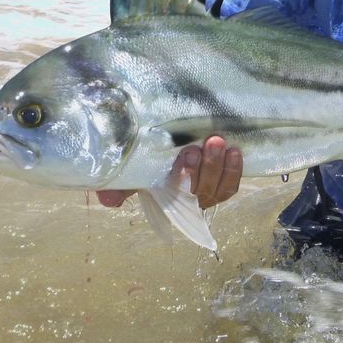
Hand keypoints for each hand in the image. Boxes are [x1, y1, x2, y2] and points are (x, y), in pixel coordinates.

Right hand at [95, 135, 242, 209]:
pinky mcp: (224, 181)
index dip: (181, 183)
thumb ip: (118, 185)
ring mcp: (208, 190)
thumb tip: (108, 201)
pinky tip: (234, 152)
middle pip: (200, 192)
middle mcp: (189, 199)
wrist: (163, 140)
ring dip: (217, 166)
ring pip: (218, 187)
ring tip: (216, 142)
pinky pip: (231, 184)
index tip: (180, 164)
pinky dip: (234, 170)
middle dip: (199, 170)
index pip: (176, 201)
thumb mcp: (131, 170)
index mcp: (166, 197)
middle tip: (194, 148)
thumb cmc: (147, 158)